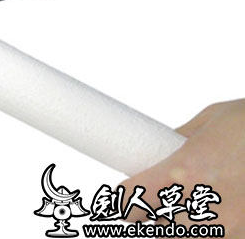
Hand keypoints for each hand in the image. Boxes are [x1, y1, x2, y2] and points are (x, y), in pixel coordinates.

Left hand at [122, 99, 243, 230]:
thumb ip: (182, 138)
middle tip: (150, 207)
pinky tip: (211, 219)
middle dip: (149, 218)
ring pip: (183, 235)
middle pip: (156, 226)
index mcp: (184, 170)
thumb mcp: (211, 120)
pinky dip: (210, 229)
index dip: (120, 202)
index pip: (131, 197)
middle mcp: (203, 203)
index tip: (117, 202)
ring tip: (185, 208)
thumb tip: (162, 144)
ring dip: (178, 226)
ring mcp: (230, 227)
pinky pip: (219, 236)